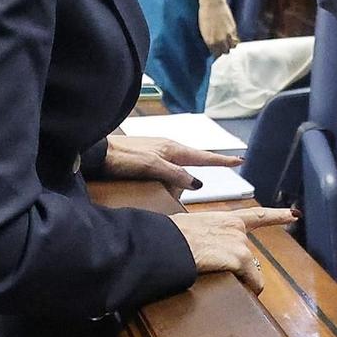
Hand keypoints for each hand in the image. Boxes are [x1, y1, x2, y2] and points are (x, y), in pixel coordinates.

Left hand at [103, 134, 241, 199]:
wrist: (96, 153)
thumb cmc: (123, 158)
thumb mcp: (153, 167)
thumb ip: (176, 174)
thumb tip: (198, 183)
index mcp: (172, 149)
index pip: (203, 157)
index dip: (222, 161)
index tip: (239, 160)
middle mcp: (167, 149)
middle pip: (191, 164)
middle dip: (195, 174)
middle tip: (186, 180)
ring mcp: (156, 154)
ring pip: (176, 171)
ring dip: (174, 182)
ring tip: (160, 187)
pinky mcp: (146, 160)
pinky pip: (164, 172)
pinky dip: (165, 180)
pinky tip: (155, 184)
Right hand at [172, 206, 296, 293]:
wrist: (166, 244)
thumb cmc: (169, 237)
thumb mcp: (187, 228)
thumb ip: (201, 233)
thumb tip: (194, 242)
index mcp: (223, 219)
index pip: (255, 215)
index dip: (277, 215)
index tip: (294, 214)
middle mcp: (236, 228)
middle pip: (248, 254)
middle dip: (240, 267)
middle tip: (222, 272)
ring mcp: (239, 242)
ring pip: (251, 269)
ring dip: (243, 279)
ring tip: (220, 279)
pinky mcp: (240, 258)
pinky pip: (253, 280)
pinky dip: (251, 287)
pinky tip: (243, 290)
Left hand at [199, 0, 238, 55]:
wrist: (212, 3)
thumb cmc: (205, 15)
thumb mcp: (204, 30)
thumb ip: (210, 39)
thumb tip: (214, 45)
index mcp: (209, 41)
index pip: (216, 54)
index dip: (217, 51)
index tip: (217, 49)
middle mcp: (219, 40)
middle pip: (225, 51)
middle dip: (224, 49)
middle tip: (223, 45)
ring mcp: (227, 35)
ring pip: (233, 46)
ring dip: (231, 44)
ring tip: (228, 41)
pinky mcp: (233, 29)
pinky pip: (236, 38)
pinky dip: (235, 39)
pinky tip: (232, 36)